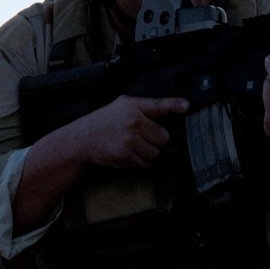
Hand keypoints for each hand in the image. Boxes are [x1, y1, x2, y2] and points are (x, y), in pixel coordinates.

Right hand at [64, 94, 189, 169]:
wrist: (82, 139)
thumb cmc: (104, 122)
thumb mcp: (121, 106)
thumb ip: (144, 107)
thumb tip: (172, 108)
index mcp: (132, 106)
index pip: (158, 105)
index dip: (174, 105)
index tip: (186, 106)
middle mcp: (132, 122)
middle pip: (163, 137)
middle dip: (155, 139)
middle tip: (142, 137)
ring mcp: (129, 140)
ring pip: (155, 152)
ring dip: (148, 152)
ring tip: (134, 146)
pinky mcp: (125, 155)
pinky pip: (145, 163)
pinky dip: (140, 162)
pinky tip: (129, 154)